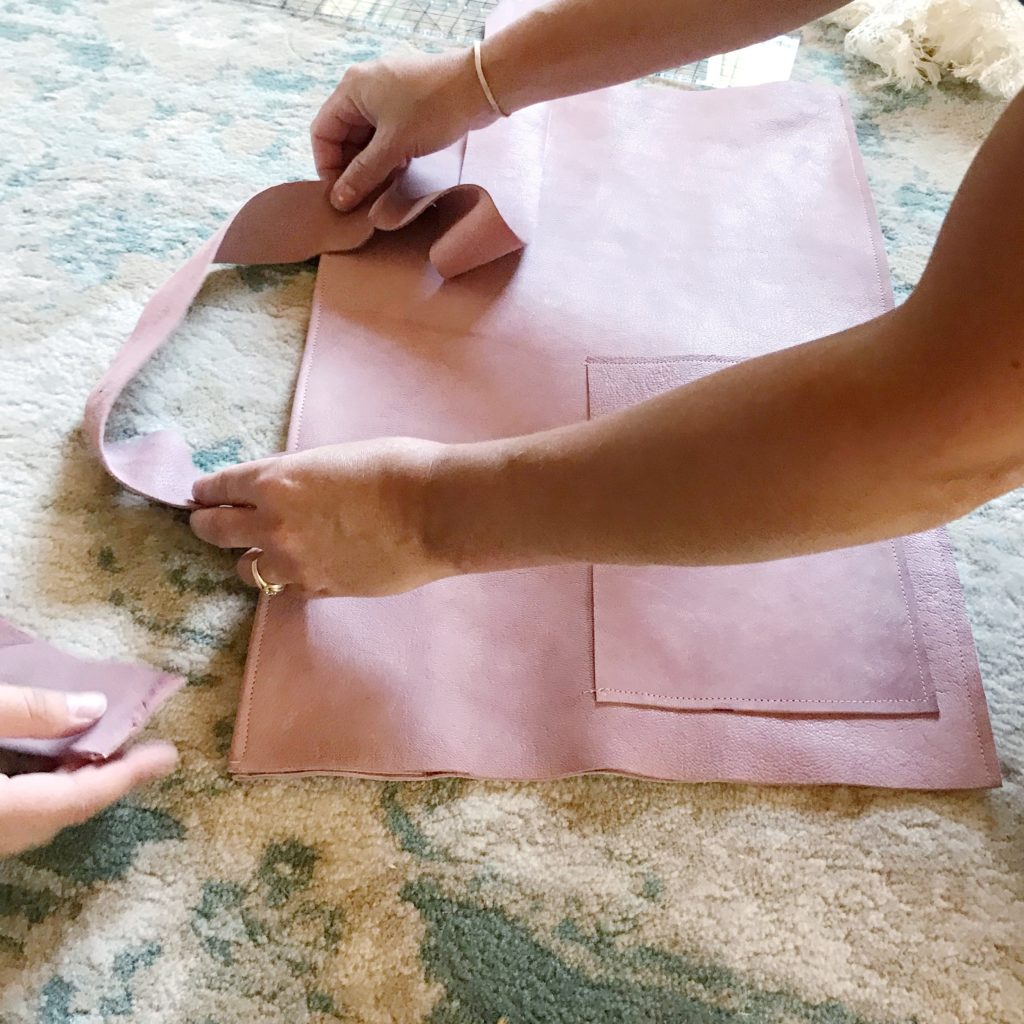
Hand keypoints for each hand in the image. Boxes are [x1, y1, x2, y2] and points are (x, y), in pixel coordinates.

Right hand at [0, 685, 177, 856]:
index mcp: (3, 812)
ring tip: (105, 749)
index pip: (79, 797)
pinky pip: (18, 816)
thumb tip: (94, 707)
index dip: (128, 774)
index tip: (168, 756)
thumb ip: (31, 712)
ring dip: (75, 785)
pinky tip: (48, 763)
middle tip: (144, 751)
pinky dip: (44, 790)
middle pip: (64, 811)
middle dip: (107, 780)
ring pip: (40, 818)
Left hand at [190, 439, 455, 597]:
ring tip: (263, 549)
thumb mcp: (332, 457)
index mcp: (275, 481)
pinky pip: (285, 587)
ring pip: (245, 568)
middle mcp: (272, 525)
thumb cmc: (396, 468)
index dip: (206, 490)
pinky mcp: (319, 589)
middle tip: (208, 521)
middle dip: (206, 523)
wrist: (437, 512)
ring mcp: (294, 563)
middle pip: (213, 531)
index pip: (217, 487)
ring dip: (249, 555)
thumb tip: (281, 490)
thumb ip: (296, 477)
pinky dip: (286, 576)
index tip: (202, 493)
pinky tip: (301, 565)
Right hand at [311, 48, 496, 211]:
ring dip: (372, 165)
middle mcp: (364, 89)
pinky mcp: (408, 106)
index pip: (322, 132)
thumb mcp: (394, 146)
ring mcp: (387, 97)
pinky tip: (399, 174)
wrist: (480, 87)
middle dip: (352, 168)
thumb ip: (363, 175)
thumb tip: (339, 200)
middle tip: (363, 198)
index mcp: (351, 90)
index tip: (341, 194)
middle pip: (344, 137)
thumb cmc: (434, 108)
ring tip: (382, 190)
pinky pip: (387, 135)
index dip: (327, 166)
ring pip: (367, 139)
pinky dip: (389, 156)